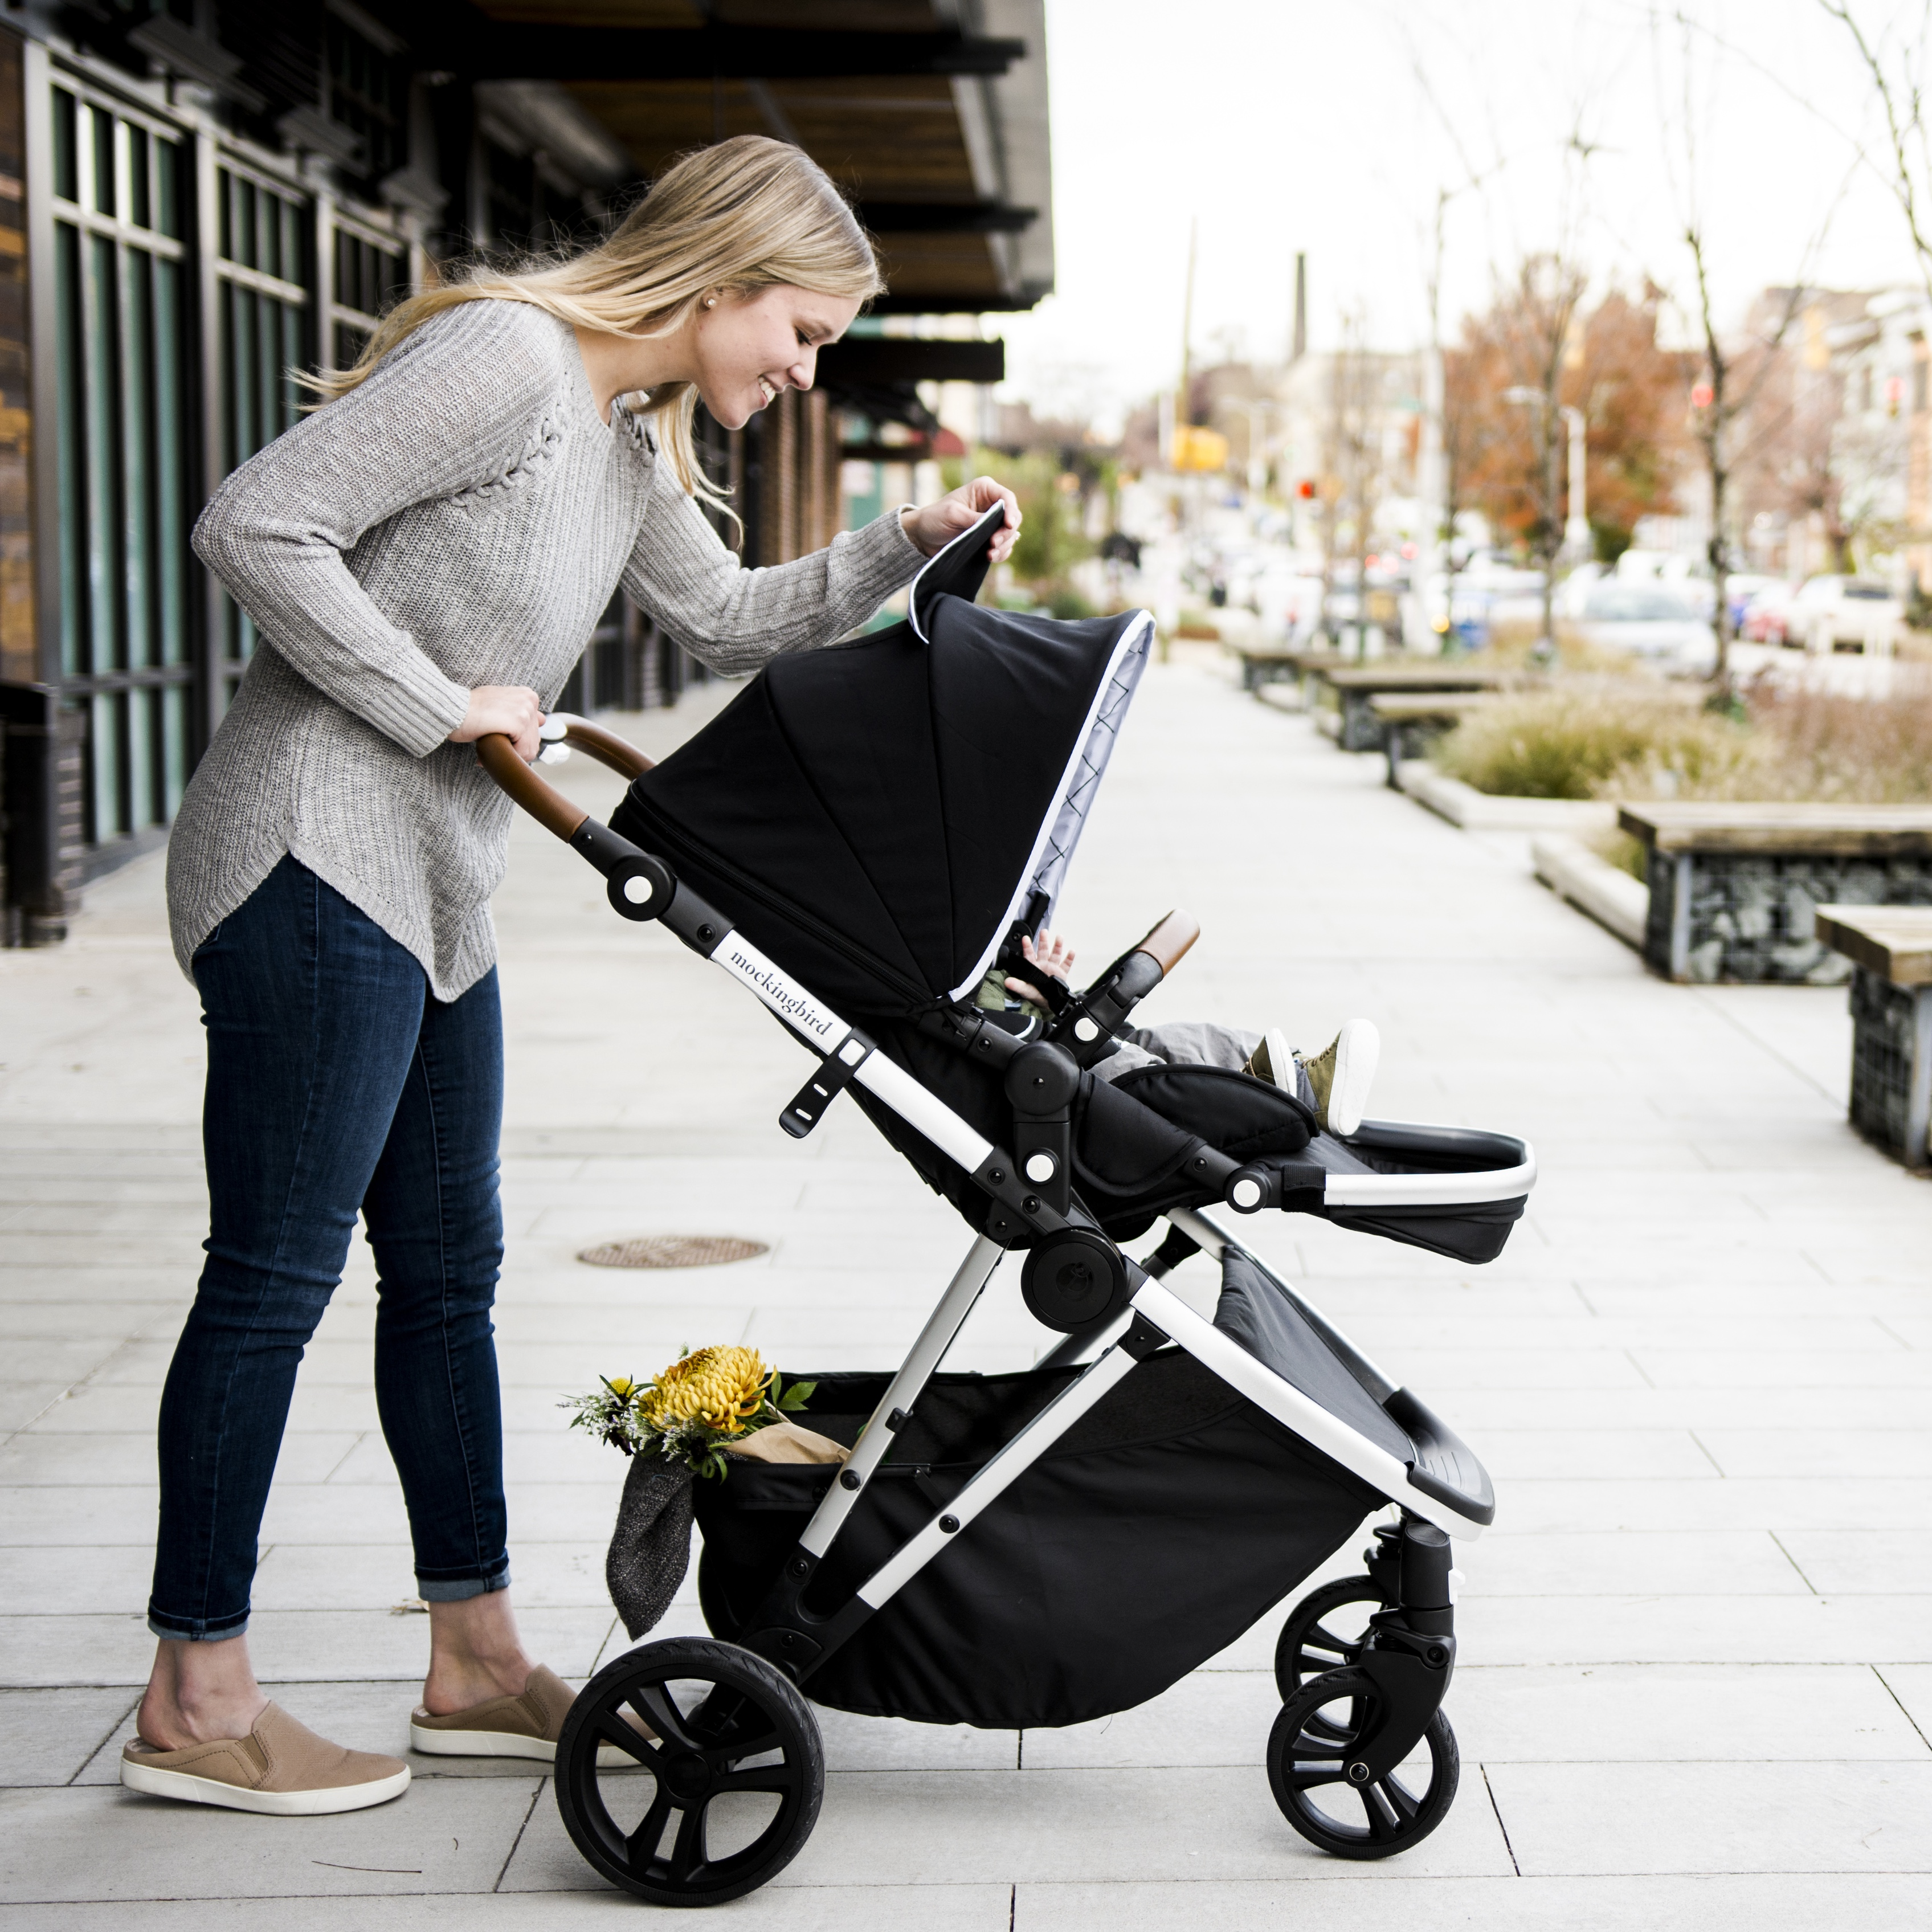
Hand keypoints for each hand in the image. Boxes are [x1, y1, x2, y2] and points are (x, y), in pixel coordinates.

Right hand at [450, 685, 544, 762]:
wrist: (452, 709)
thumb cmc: (470, 708)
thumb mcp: (499, 703)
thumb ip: (519, 710)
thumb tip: (543, 719)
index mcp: (528, 695)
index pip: (534, 730)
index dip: (516, 741)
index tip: (500, 740)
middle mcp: (529, 700)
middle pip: (533, 741)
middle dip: (512, 750)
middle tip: (491, 748)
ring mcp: (525, 710)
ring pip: (528, 748)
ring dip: (508, 755)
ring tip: (488, 748)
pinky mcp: (518, 722)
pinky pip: (521, 751)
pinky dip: (505, 756)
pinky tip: (487, 749)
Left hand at [901, 476, 1022, 562]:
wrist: (923, 537)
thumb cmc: (935, 518)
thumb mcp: (953, 515)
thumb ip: (975, 518)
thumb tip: (995, 525)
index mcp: (984, 490)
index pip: (1007, 497)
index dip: (1011, 511)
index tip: (1008, 525)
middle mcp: (991, 504)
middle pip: (1013, 517)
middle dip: (1006, 532)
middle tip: (993, 543)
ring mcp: (992, 523)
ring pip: (1010, 534)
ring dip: (1004, 545)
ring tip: (990, 554)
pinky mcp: (989, 539)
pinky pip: (1003, 547)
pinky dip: (1000, 553)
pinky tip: (990, 557)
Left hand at [1004, 929, 1074, 1006]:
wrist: (1048, 1002)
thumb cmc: (1036, 994)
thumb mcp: (1025, 990)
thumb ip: (1017, 985)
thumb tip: (1006, 982)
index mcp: (1033, 967)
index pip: (1029, 955)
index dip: (1027, 946)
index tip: (1025, 938)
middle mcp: (1043, 964)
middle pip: (1043, 950)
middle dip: (1043, 941)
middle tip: (1044, 931)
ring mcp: (1053, 968)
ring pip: (1055, 954)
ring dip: (1058, 946)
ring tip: (1059, 937)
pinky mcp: (1062, 973)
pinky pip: (1066, 964)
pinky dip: (1069, 958)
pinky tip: (1071, 952)